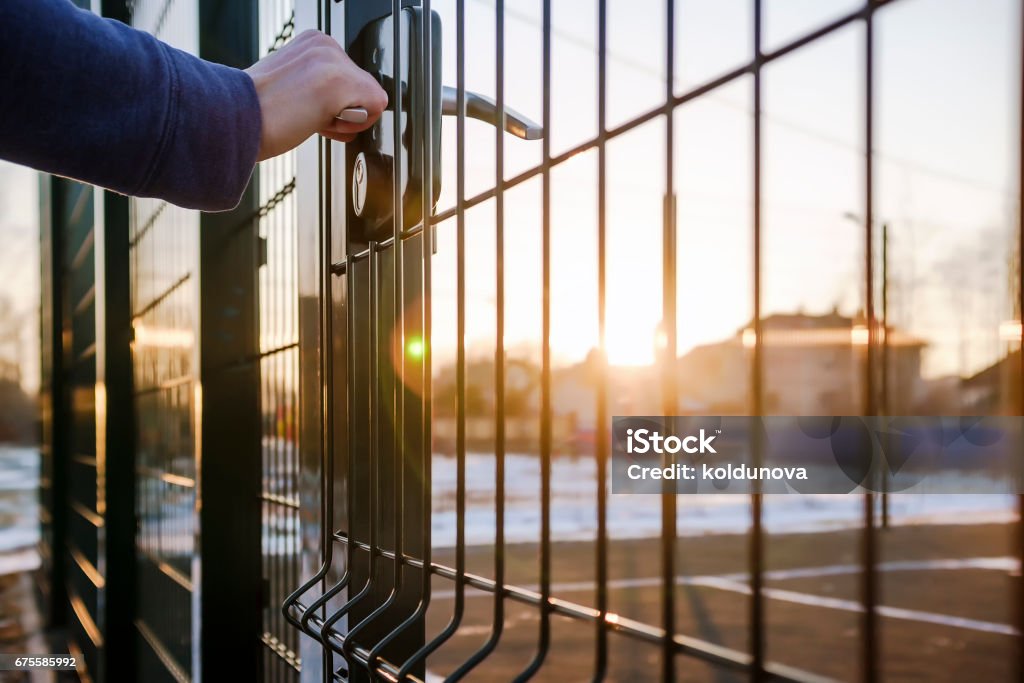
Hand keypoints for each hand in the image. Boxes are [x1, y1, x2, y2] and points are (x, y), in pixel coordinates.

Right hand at [245, 30, 387, 160]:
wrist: (232, 118)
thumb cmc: (256, 113)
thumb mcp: (294, 86)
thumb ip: (322, 88)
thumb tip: (346, 105)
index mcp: (313, 43)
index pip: (351, 79)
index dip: (336, 105)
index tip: (307, 108)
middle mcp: (325, 44)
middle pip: (364, 90)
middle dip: (342, 112)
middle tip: (306, 115)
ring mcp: (332, 60)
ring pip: (371, 100)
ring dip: (344, 120)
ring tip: (309, 117)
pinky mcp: (339, 80)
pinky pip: (376, 107)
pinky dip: (353, 125)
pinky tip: (320, 120)